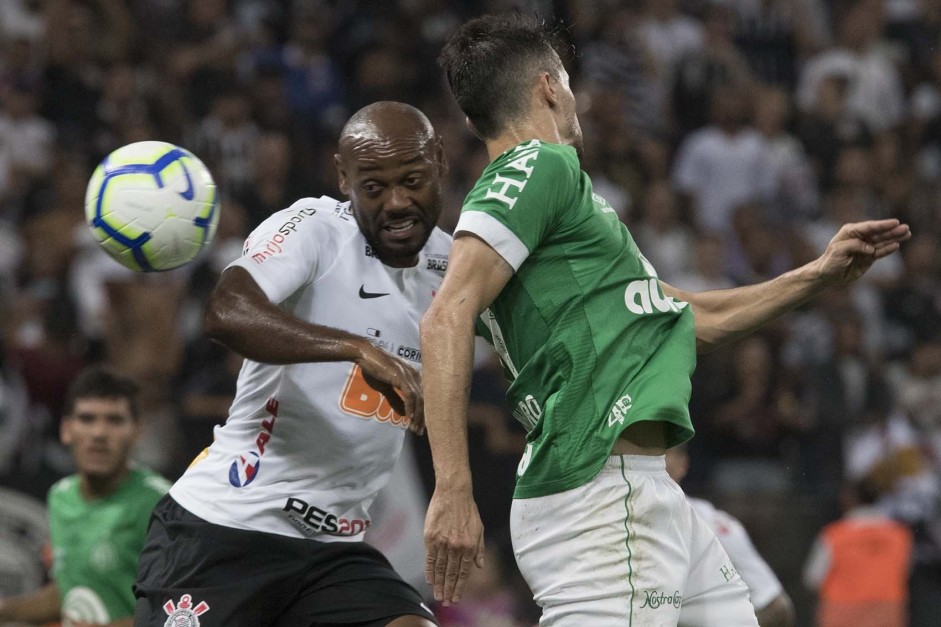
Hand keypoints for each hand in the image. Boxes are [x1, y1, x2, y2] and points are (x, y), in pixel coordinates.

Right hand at [356, 342, 424, 434]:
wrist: (366, 354)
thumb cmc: (375, 369)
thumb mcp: (386, 387)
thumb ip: (396, 399)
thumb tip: (404, 413)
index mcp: (413, 376)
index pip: (422, 397)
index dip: (421, 413)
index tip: (419, 426)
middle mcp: (414, 375)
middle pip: (423, 399)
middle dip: (421, 417)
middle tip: (419, 431)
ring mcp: (409, 375)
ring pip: (419, 399)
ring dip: (417, 415)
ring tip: (414, 428)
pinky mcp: (401, 376)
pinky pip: (410, 394)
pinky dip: (411, 407)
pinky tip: (409, 417)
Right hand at [423, 486, 484, 605]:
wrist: (453, 493)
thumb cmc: (468, 510)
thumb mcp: (479, 529)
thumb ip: (479, 549)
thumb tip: (479, 566)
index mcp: (470, 546)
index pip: (464, 573)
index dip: (460, 587)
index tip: (456, 598)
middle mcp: (456, 547)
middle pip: (451, 574)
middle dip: (448, 590)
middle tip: (446, 603)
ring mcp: (442, 543)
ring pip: (440, 569)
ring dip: (439, 584)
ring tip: (438, 595)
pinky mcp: (430, 538)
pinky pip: (430, 559)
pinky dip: (430, 571)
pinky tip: (430, 580)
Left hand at [815, 219, 910, 284]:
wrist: (827, 275)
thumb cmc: (830, 261)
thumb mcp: (838, 251)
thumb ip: (854, 246)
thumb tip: (871, 248)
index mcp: (850, 232)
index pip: (869, 227)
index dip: (882, 225)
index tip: (895, 222)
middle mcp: (859, 238)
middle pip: (878, 233)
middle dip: (892, 230)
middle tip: (906, 228)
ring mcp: (865, 248)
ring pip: (882, 241)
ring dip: (894, 238)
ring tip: (907, 233)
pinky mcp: (868, 257)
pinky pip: (880, 252)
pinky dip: (888, 249)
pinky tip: (897, 245)